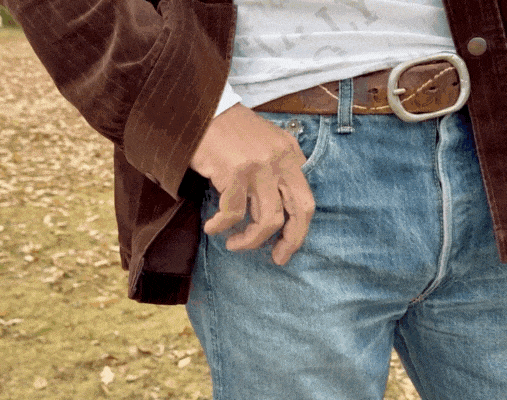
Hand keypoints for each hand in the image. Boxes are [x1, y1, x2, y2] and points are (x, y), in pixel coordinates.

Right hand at [190, 103, 314, 264]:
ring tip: (233, 243)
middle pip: (298, 212)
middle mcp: (280, 161)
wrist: (200, 107)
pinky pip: (233, 213)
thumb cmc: (227, 128)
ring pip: (267, 220)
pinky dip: (221, 225)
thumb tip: (277, 205)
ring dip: (250, 240)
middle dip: (291, 241)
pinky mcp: (235, 172)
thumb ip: (276, 167)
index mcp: (290, 154)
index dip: (299, 229)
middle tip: (276, 258)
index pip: (306, 200)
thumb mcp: (264, 142)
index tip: (286, 246)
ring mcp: (259, 167)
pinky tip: (212, 227)